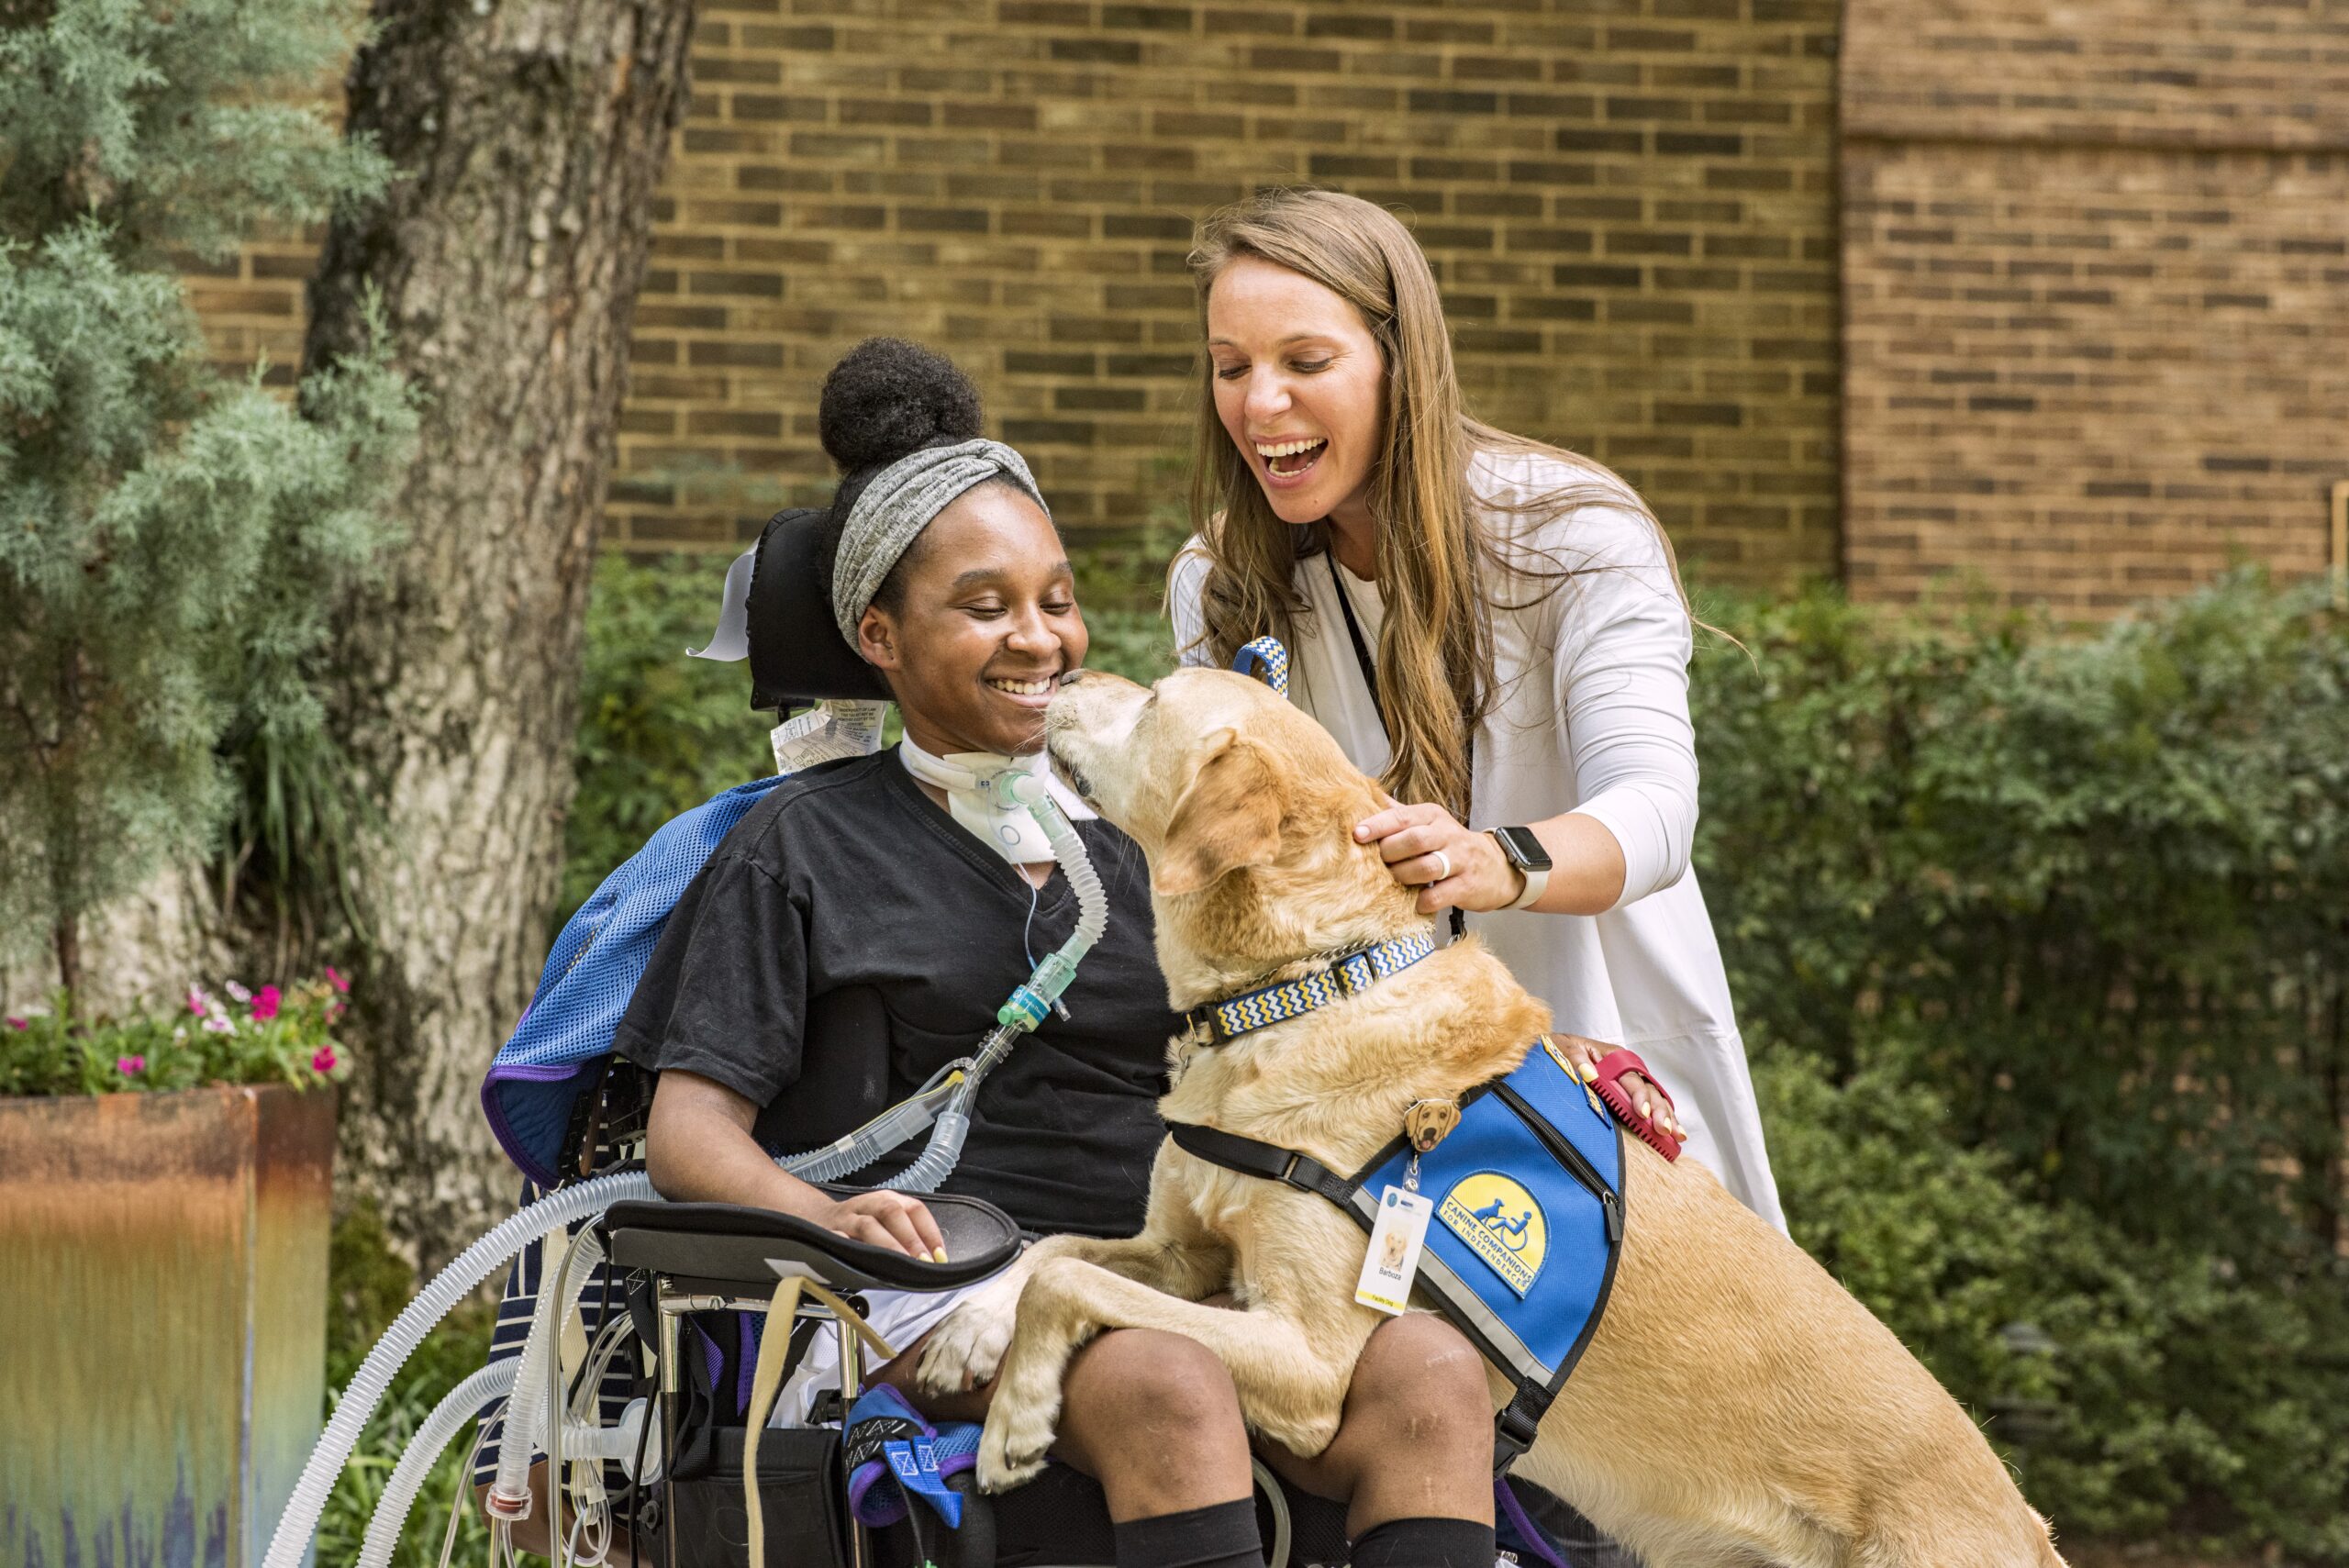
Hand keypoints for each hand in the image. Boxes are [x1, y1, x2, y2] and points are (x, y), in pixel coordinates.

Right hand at [811, 1190, 950, 1261]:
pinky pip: (837, 1238)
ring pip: (868, 1226)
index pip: (915, 1209)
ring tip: (900, 1266)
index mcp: (887, 1200)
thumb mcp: (885, 1223)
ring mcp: (847, 1219)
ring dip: (887, 1246)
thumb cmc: (860, 1226)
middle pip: (892, 1212)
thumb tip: (935, 1261)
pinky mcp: (828, 1233)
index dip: (930, 1232)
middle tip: (923, 1262)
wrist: (817, 1218)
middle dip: (910, 1239)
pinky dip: (847, 1245)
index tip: (940, 1256)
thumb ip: (906, 1237)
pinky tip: (857, 1257)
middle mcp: (868, 1205)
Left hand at [1353, 801, 1522, 914]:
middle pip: (1413, 840)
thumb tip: (1365, 796)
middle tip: (1376, 864)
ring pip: (1426, 867)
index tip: (1357, 834)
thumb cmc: (1451, 845)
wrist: (1497, 866)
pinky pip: (1439, 895)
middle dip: (1390, 854)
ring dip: (1404, 876)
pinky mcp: (1468, 885)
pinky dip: (1423, 900)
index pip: (1402, 816)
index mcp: (1433, 816)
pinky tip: (1416, 901)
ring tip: (1394, 882)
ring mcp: (1460, 860)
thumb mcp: (1428, 823)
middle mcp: (1448, 834)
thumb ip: (1398, 813)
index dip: (1378, 825)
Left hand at [1547, 1033, 1685, 1143]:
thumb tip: (1589, 1073)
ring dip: (1666, 1116)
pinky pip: (1649, 1107)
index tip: (1641, 1113)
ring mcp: (1628, 1084)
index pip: (1631, 1077)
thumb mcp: (1562, 1049)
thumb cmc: (1558, 1050)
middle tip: (1663, 1129)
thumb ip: (1575, 1059)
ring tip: (1677, 1135)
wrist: (1551, 1053)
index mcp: (1613, 1057)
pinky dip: (1662, 1118)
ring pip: (1654, 1099)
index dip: (1638, 1095)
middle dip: (1658, 1110)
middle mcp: (1626, 1070)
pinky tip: (1673, 1134)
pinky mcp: (1626, 1097)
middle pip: (1648, 1090)